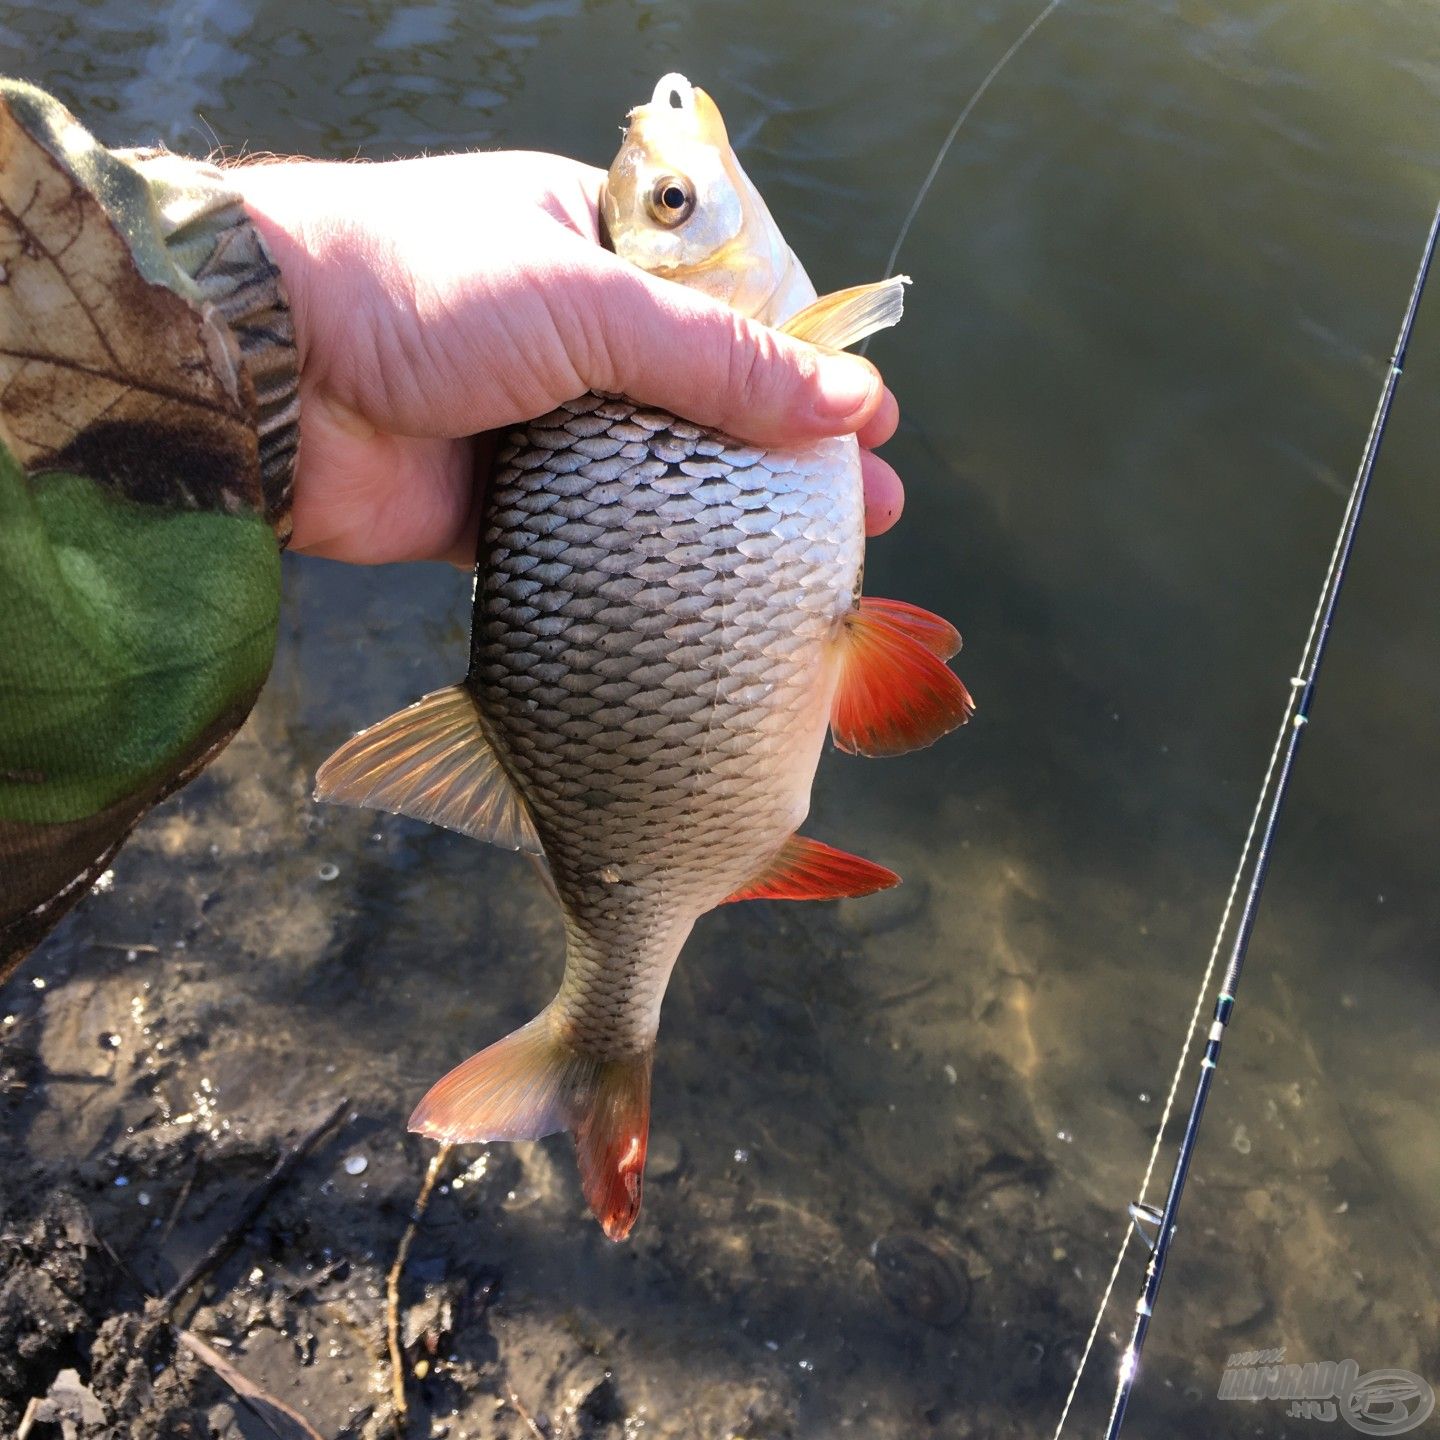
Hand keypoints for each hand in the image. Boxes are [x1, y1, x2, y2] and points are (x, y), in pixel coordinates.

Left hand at [234, 151, 904, 564]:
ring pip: (656, 475)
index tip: (867, 418)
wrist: (257, 376)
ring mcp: (536, 424)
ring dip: (728, 518)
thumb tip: (849, 402)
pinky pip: (594, 540)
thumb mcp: (587, 301)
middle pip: (705, 398)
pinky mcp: (499, 507)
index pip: (729, 302)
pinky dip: (648, 568)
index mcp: (592, 245)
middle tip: (866, 506)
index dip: (805, 361)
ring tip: (813, 561)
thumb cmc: (415, 288)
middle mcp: (570, 332)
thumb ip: (718, 358)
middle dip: (786, 453)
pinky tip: (710, 597)